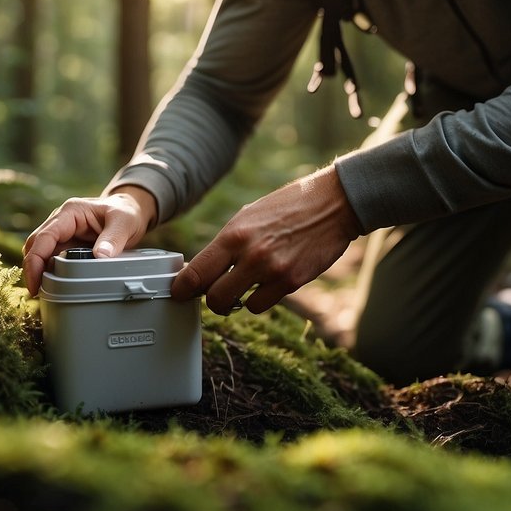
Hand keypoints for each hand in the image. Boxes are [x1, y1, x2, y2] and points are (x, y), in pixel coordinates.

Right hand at [22, 186, 156, 295]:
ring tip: (44, 292)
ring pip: (41, 254)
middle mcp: (61, 222)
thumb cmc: (125, 212)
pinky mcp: (67, 245)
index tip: (35, 282)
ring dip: (39, 271)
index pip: (44, 236)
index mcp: (70, 213)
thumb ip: (114, 238)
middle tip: (37, 292)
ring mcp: (63, 234)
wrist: (130, 210)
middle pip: (35, 245)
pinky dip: (50, 272)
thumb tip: (100, 256)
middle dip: (32, 269)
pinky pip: (53, 259)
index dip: (35, 260)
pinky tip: (54, 286)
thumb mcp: (124, 222)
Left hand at [170, 166, 362, 314]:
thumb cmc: (287, 207)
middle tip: (216, 291)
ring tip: (246, 284)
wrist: (331, 205)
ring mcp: (272, 271)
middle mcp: (250, 254)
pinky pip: (261, 305)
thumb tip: (202, 267)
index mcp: (234, 234)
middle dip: (210, 299)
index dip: (181, 288)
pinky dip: (259, 299)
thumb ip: (226, 244)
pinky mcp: (292, 282)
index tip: (179, 292)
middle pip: (212, 298)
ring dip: (236, 300)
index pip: (196, 272)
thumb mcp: (248, 217)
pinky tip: (266, 283)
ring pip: (236, 305)